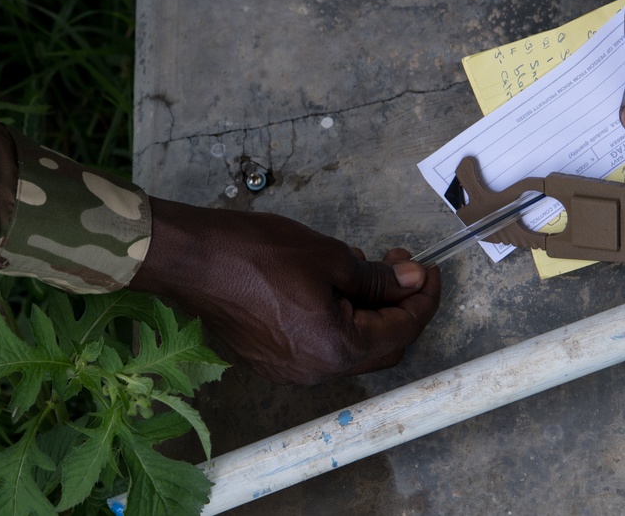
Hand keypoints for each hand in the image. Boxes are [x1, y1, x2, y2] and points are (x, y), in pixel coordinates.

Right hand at [131, 197, 440, 383]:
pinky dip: (338, 320)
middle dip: (398, 307)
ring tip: (364, 269)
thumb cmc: (259, 253)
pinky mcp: (271, 360)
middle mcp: (317, 371)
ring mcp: (291, 371)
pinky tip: (332, 287)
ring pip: (349, 347)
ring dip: (367, 313)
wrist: (194, 260)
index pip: (402, 329)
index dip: (424, 299)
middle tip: (401, 268)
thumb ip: (378, 277)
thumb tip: (411, 281)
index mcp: (337, 348)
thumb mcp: (330, 256)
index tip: (430, 271)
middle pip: (380, 347)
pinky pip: (320, 346)